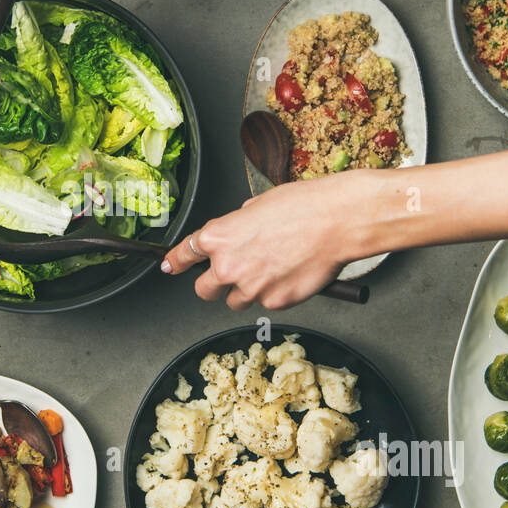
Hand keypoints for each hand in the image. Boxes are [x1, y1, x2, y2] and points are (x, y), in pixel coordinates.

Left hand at [161, 175, 359, 309]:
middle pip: (204, 290)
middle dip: (214, 285)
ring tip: (271, 271)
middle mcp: (228, 265)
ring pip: (236, 302)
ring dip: (247, 291)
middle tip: (230, 277)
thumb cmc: (305, 206)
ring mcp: (250, 287)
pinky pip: (267, 303)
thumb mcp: (261, 203)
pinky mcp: (274, 302)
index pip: (185, 253)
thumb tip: (243, 226)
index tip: (170, 266)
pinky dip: (275, 294)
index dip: (176, 262)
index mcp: (219, 236)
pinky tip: (291, 275)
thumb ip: (242, 221)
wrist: (337, 221)